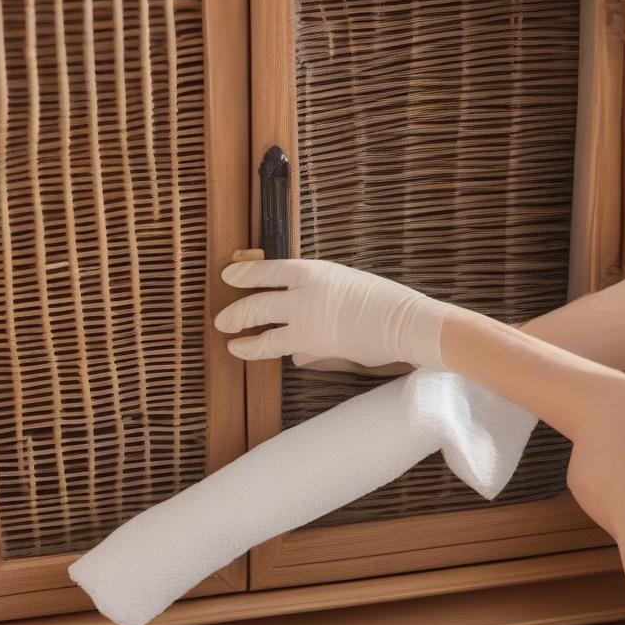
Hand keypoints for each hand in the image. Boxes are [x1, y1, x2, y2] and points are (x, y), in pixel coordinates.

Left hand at [216, 259, 450, 367]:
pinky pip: (285, 350)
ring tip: (232, 344)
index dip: (245, 273)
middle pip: (258, 302)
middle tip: (222, 320)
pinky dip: (279, 351)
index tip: (228, 274)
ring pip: (264, 332)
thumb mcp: (345, 284)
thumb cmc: (382, 301)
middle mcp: (302, 292)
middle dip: (236, 313)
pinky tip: (271, 355)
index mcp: (312, 270)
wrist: (402, 320)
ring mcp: (305, 320)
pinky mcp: (312, 345)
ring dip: (245, 340)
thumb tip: (303, 320)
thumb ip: (318, 298)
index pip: (268, 269)